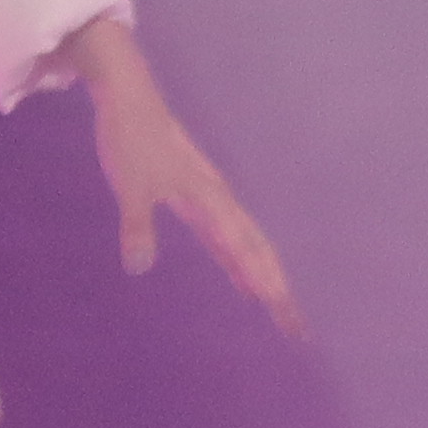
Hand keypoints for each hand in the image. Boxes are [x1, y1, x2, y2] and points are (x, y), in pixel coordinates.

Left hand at [65, 17, 294, 326]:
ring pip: (250, 246)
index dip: (267, 285)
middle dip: (278, 290)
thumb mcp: (131, 186)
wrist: (131, 101)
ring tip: (278, 310)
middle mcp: (221, 203)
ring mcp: (213, 201)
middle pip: (260, 253)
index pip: (248, 252)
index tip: (285, 316)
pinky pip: (230, 238)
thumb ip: (137, 226)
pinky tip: (241, 282)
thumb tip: (139, 267)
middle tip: (296, 327)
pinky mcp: (200, 198)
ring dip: (264, 278)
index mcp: (212, 201)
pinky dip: (241, 263)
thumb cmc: (131, 140)